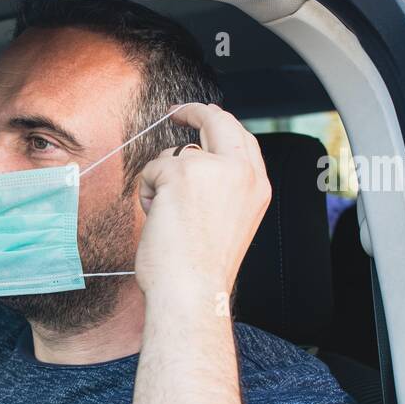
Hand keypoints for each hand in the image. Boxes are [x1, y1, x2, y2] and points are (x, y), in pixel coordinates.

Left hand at [134, 103, 270, 304]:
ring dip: (161, 181)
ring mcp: (213, 168)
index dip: (221, 124)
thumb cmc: (201, 272)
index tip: (205, 116)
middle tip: (175, 112)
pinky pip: (152, 169)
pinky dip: (147, 192)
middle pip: (219, 122)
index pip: (242, 140)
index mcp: (257, 187)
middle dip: (195, 111)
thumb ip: (222, 190)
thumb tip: (193, 164)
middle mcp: (242, 172)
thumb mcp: (228, 223)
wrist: (191, 292)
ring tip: (167, 218)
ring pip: (175, 153)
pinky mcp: (182, 172)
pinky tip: (157, 219)